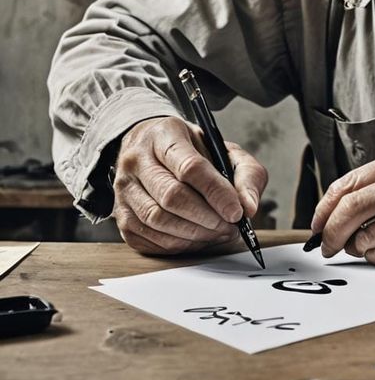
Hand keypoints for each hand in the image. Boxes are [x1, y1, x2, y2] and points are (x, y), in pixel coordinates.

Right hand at [113, 115, 266, 255]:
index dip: (216, 194)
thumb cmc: (195, 154)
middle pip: (172, 197)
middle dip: (207, 218)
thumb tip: (249, 208)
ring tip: (218, 232)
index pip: (189, 167)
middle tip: (230, 227)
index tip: (237, 213)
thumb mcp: (227, 153)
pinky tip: (197, 237)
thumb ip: (247, 176)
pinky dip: (179, 244)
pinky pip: (149, 238)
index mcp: (164, 135)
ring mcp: (123, 187)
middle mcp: (135, 159)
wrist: (154, 151)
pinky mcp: (121, 214)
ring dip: (195, 234)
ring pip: (158, 219)